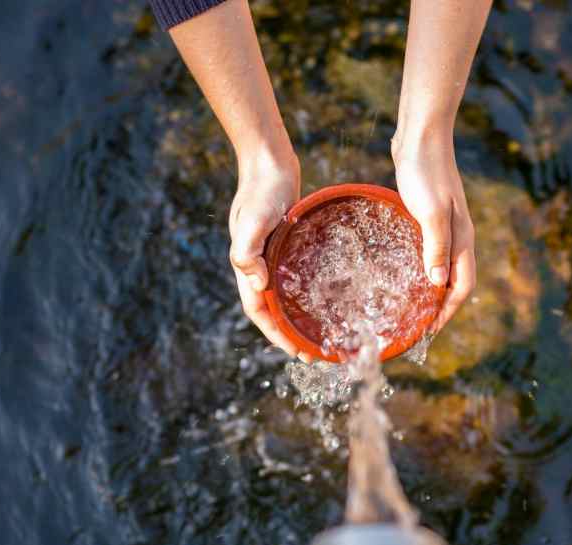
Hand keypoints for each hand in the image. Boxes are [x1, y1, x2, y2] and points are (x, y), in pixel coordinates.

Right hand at [229, 150, 309, 360]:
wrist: (269, 163)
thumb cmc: (261, 191)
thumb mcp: (252, 221)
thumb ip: (247, 252)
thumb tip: (257, 285)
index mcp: (248, 266)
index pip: (259, 311)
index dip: (276, 334)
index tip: (296, 352)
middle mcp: (259, 266)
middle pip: (273, 310)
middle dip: (290, 334)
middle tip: (315, 353)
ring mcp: (272, 256)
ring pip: (284, 296)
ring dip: (298, 317)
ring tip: (320, 333)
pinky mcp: (286, 246)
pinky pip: (295, 277)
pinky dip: (305, 293)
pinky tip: (324, 298)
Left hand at [392, 133, 476, 332]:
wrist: (421, 136)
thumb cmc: (425, 172)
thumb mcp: (430, 212)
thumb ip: (436, 247)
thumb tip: (437, 284)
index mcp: (461, 238)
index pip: (462, 287)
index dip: (447, 312)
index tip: (429, 332)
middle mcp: (457, 236)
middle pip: (454, 282)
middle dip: (441, 307)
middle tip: (418, 326)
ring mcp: (444, 226)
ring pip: (442, 268)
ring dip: (431, 290)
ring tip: (411, 307)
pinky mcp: (429, 216)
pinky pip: (429, 252)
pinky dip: (421, 268)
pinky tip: (403, 271)